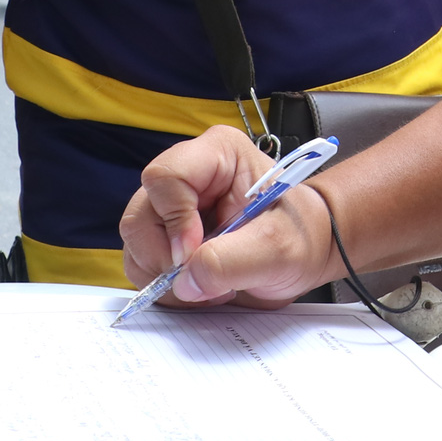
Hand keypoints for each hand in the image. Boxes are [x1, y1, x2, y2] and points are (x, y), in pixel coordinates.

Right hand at [119, 126, 336, 306]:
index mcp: (217, 154)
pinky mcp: (165, 236)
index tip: (193, 255)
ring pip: (136, 243)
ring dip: (166, 276)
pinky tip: (201, 286)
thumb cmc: (301, 235)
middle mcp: (188, 175)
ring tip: (212, 283)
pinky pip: (142, 263)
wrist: (305, 252)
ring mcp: (172, 207)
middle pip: (141, 215)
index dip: (174, 220)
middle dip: (165, 258)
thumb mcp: (279, 249)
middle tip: (203, 280)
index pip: (165, 177)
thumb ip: (232, 261)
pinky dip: (165, 286)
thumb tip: (185, 280)